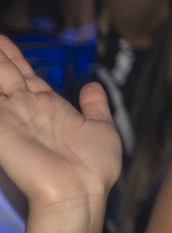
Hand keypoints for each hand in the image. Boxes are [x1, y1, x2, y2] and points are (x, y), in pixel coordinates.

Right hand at [0, 38, 121, 215]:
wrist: (81, 193)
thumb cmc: (93, 169)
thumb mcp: (101, 128)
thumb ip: (95, 106)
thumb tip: (92, 85)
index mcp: (48, 106)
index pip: (24, 74)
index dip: (13, 56)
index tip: (2, 38)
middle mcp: (26, 108)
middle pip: (4, 73)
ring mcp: (11, 117)